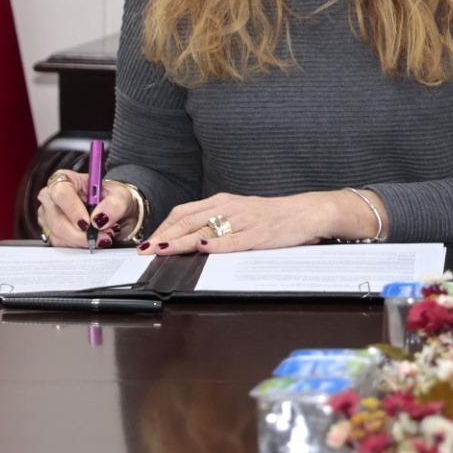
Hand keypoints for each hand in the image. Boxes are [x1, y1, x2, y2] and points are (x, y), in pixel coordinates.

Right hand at [37, 171, 138, 248]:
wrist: (113, 213)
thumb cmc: (112, 198)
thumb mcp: (121, 195)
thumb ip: (114, 204)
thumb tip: (100, 218)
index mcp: (65, 179)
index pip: (61, 193)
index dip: (73, 210)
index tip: (88, 223)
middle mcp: (51, 196)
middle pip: (57, 219)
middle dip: (81, 233)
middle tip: (102, 237)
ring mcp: (48, 215)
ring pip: (58, 235)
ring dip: (82, 240)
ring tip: (102, 236)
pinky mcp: (50, 231)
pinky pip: (60, 244)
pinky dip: (78, 245)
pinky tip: (92, 240)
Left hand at [138, 190, 378, 254]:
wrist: (307, 212)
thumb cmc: (272, 215)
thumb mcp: (240, 213)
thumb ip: (216, 221)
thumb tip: (187, 237)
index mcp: (223, 201)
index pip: (184, 212)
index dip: (163, 227)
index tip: (147, 242)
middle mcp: (230, 207)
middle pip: (189, 220)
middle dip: (164, 236)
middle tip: (145, 251)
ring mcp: (244, 220)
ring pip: (206, 229)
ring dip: (181, 241)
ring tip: (162, 251)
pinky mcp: (259, 234)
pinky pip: (234, 240)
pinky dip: (216, 244)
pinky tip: (203, 248)